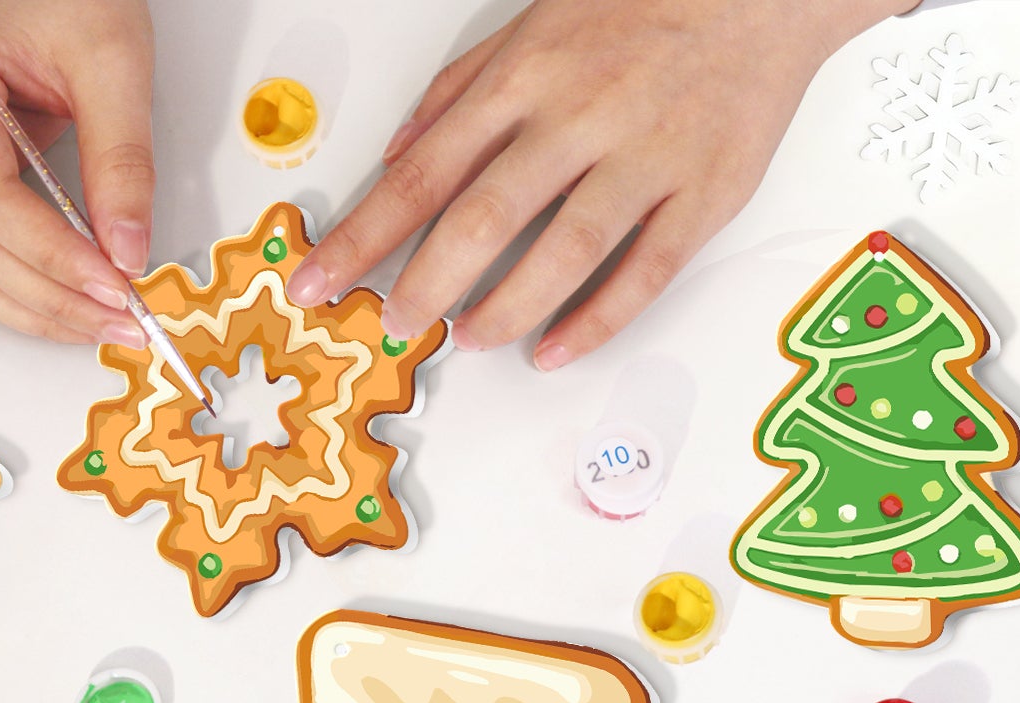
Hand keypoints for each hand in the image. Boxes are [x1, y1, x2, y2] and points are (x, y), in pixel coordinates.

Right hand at [0, 0, 154, 344]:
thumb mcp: (112, 61)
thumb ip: (122, 160)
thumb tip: (126, 252)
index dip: (53, 258)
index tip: (115, 287)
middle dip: (54, 296)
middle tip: (123, 321)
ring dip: (38, 307)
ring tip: (103, 322)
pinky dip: (22, 290)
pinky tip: (70, 305)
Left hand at [286, 0, 905, 366]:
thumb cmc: (637, 9)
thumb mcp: (529, 28)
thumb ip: (458, 94)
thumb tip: (396, 157)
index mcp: (525, 79)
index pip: (422, 174)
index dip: (363, 235)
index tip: (316, 283)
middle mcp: (579, 119)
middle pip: (484, 217)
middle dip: (427, 281)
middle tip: (396, 323)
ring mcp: (645, 159)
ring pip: (564, 251)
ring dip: (506, 307)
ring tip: (470, 337)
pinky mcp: (703, 194)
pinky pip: (643, 272)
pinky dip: (594, 321)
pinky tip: (552, 352)